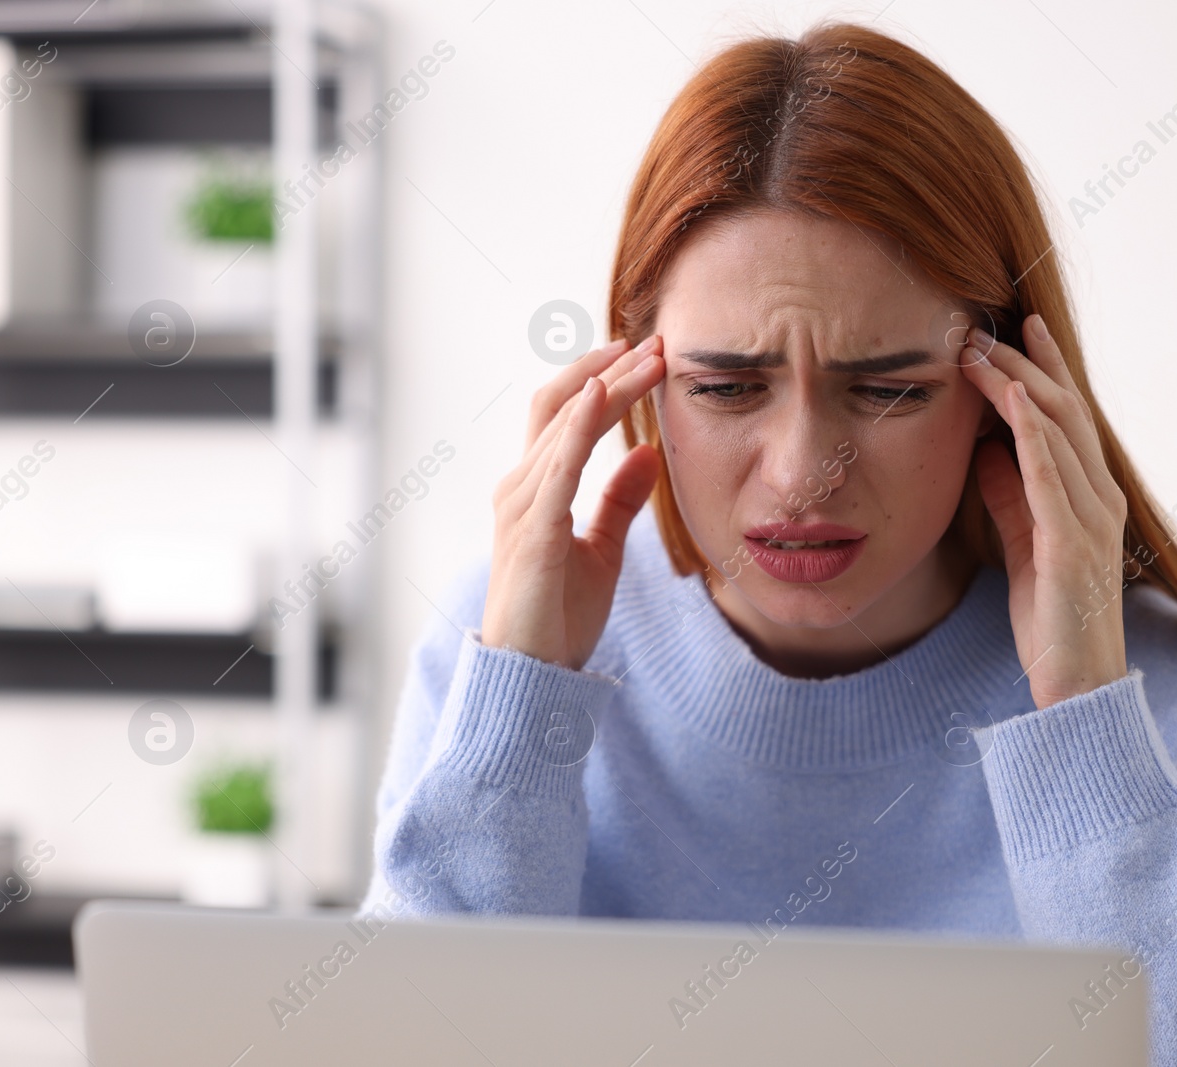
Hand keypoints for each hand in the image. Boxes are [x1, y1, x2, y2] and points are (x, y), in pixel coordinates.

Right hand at [480, 336, 666, 668]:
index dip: (605, 380)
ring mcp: (522, 506)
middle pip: (561, 405)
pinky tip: (602, 396)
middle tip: (656, 341)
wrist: (532, 675)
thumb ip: (619, 501)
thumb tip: (645, 453)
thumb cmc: (558, 617)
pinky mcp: (534, 531)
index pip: (567, 415)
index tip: (648, 355)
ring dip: (608, 386)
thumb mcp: (602, 549)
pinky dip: (578, 426)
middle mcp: (520, 488)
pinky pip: (558, 466)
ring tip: (650, 359)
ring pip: (563, 423)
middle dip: (608, 368)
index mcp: (535, 490)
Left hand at [959, 314, 1127, 707]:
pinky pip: (1051, 476)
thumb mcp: (1024, 544)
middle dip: (1024, 362)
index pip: (1068, 416)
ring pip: (1058, 432)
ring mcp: (1090, 519)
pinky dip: (1031, 433)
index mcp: (1091, 497)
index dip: (1046, 366)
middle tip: (984, 325)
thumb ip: (1011, 496)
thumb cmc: (1052, 620)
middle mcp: (1099, 498)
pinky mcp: (1071, 544)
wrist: (1077, 686)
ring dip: (1017, 383)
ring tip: (980, 349)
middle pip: (1064, 411)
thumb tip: (984, 449)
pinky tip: (1011, 399)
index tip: (1018, 326)